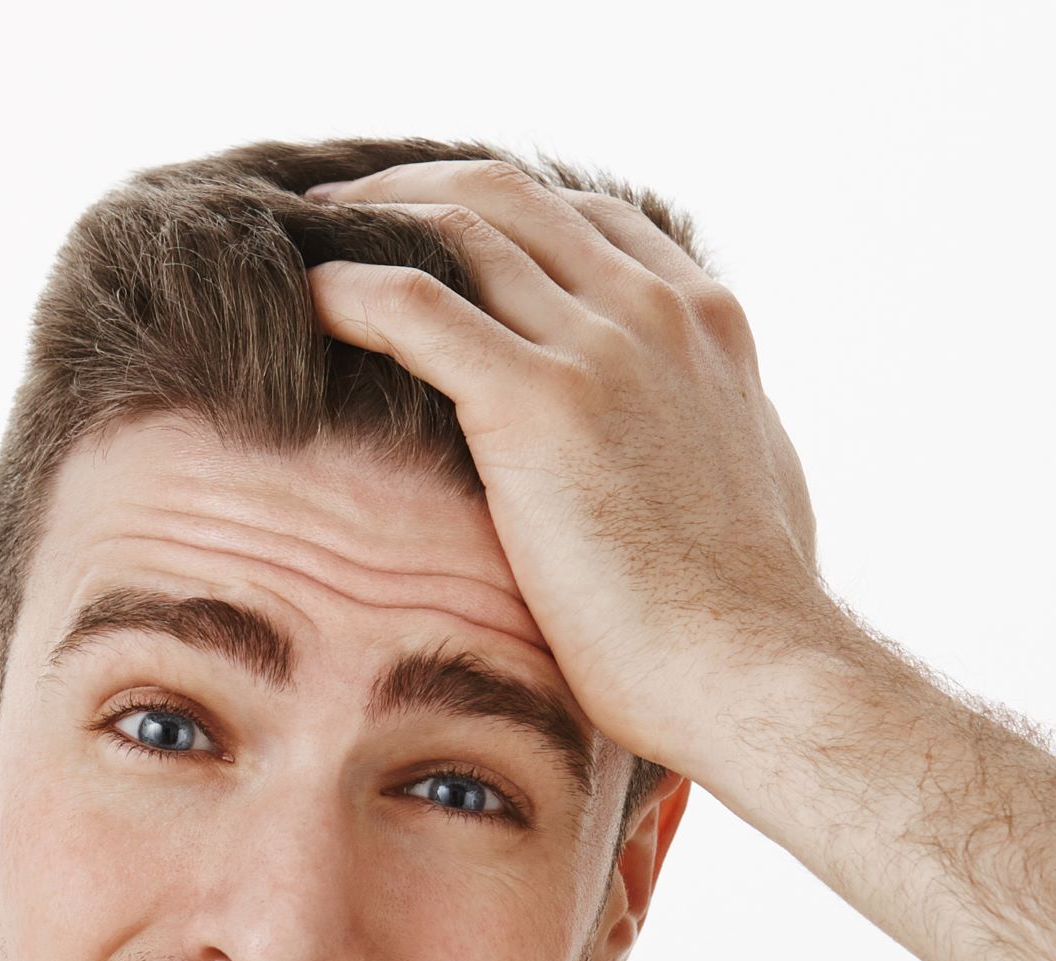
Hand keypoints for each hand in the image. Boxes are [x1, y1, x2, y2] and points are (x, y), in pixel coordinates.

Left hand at [306, 161, 837, 786]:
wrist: (751, 672)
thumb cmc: (742, 620)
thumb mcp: (750, 485)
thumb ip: (703, 433)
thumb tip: (684, 445)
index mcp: (707, 325)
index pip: (587, 217)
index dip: (499, 210)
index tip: (432, 230)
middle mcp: (656, 313)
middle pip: (511, 197)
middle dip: (414, 194)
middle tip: (341, 216)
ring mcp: (602, 347)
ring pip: (463, 227)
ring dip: (371, 225)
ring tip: (304, 243)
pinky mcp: (540, 403)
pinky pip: (417, 308)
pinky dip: (351, 290)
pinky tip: (304, 300)